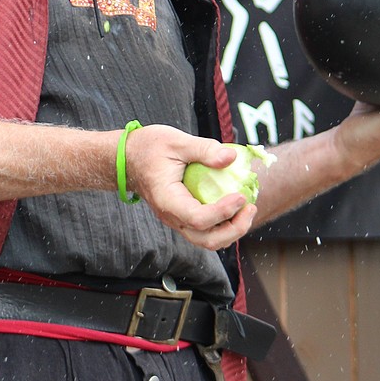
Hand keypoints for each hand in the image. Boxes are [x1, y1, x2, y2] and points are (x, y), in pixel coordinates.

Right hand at [124, 125, 255, 250]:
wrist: (129, 157)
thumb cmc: (149, 147)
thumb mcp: (177, 141)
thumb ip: (204, 149)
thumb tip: (231, 158)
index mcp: (167, 200)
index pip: (198, 218)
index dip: (223, 211)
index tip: (240, 196)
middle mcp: (172, 216)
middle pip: (206, 239)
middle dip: (234, 229)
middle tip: (250, 207)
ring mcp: (177, 219)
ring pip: (207, 240)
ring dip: (231, 230)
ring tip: (248, 209)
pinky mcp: (183, 216)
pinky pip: (205, 230)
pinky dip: (223, 224)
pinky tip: (236, 207)